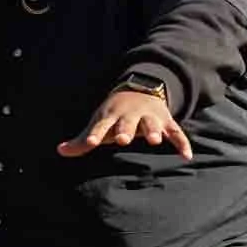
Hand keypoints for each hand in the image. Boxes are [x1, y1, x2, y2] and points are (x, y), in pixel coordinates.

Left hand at [58, 89, 191, 159]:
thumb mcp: (100, 123)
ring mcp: (149, 117)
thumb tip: (60, 151)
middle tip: (122, 139)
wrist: (140, 89)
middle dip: (125, 129)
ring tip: (153, 140)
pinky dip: (182, 143)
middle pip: (127, 123)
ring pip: (152, 123)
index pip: (101, 125)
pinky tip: (187, 156)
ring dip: (152, 130)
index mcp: (112, 116)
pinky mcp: (166, 121)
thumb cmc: (115, 114)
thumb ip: (83, 140)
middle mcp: (130, 115)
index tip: (91, 143)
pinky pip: (176, 132)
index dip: (96, 134)